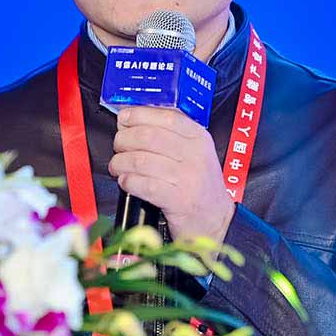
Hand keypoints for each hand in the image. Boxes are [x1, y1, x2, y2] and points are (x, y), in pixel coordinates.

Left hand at [108, 106, 235, 243]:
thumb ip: (170, 134)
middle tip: (118, 146)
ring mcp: (188, 178)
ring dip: (121, 162)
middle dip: (124, 140)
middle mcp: (195, 155)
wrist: (217, 220)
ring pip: (141, 160)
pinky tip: (126, 182)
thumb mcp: (195, 152)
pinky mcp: (178, 200)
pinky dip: (128, 181)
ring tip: (118, 167)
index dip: (139, 115)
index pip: (166, 117)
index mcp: (199, 138)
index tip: (124, 118)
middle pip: (148, 136)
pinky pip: (143, 185)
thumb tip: (133, 119)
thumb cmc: (200, 186)